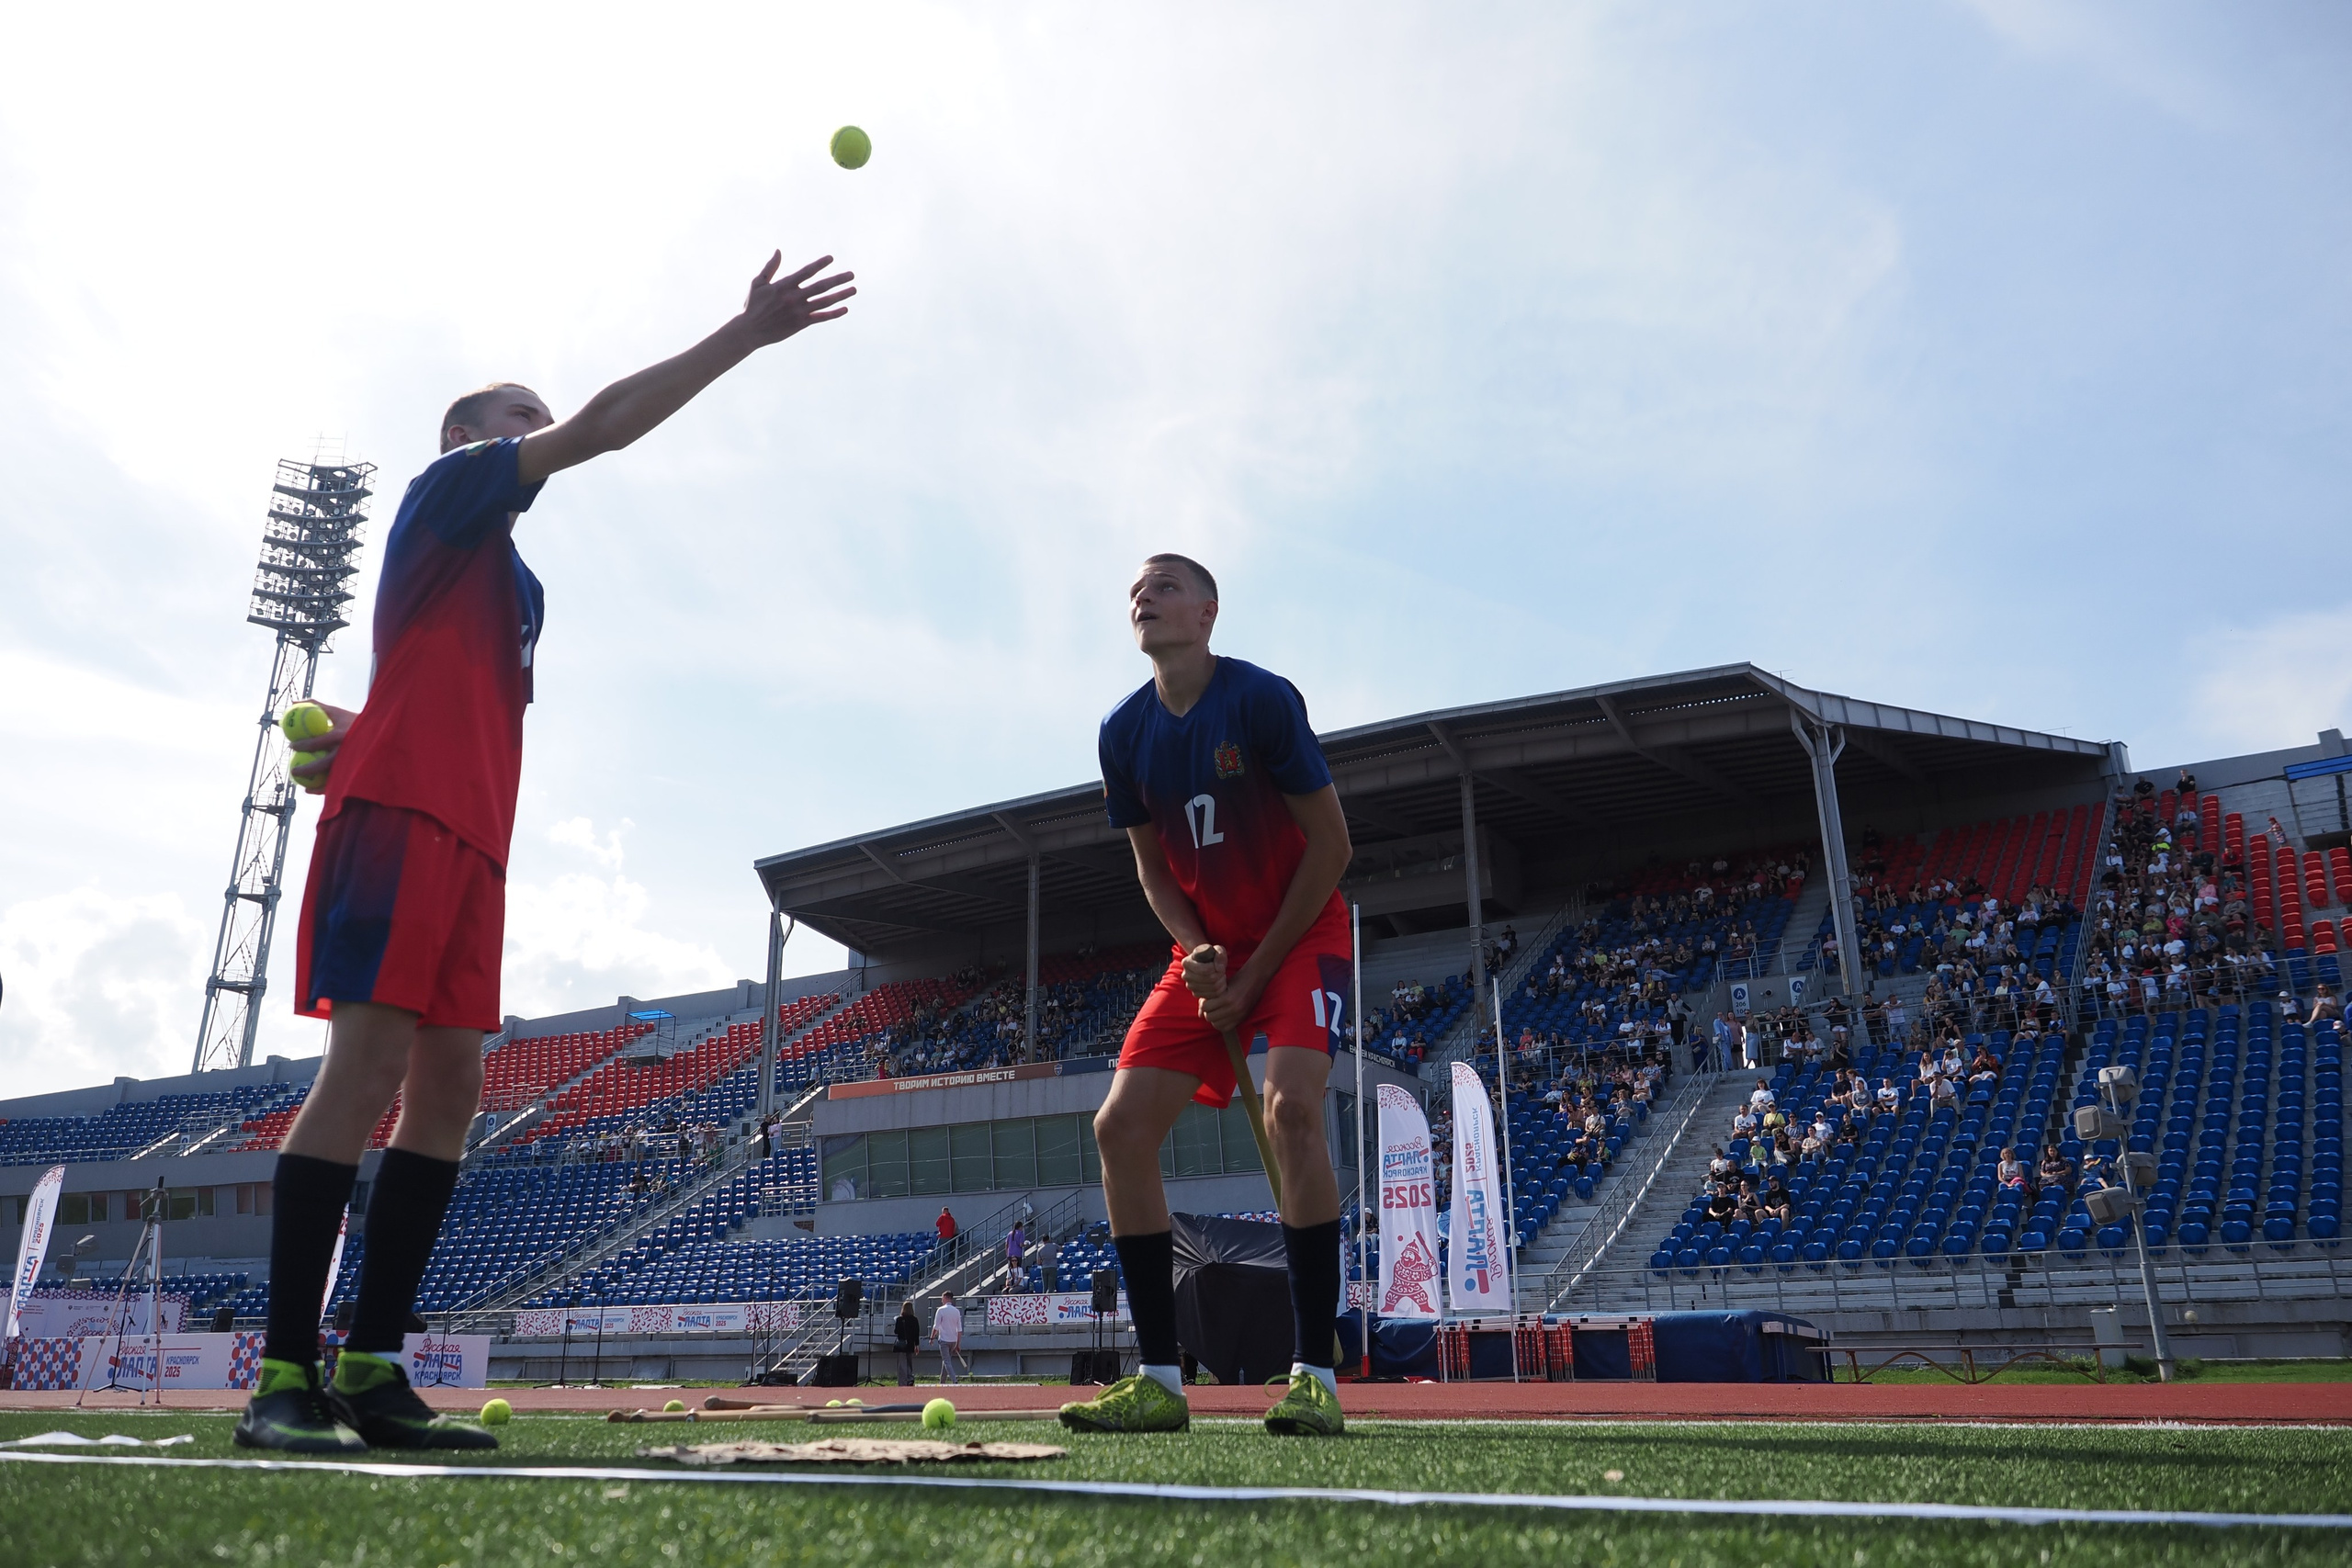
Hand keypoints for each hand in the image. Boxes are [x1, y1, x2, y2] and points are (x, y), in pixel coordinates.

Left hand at [287, 702, 358, 788]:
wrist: (381, 733)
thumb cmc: (354, 721)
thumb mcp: (337, 712)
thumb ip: (316, 706)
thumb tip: (294, 703)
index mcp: (341, 735)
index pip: (318, 742)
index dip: (303, 745)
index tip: (291, 747)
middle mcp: (346, 750)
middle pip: (324, 764)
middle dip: (307, 769)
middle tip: (293, 769)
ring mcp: (352, 762)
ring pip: (332, 778)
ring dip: (316, 784)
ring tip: (302, 785)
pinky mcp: (356, 771)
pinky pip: (339, 783)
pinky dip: (325, 789)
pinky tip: (312, 790)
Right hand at [734, 252, 855, 347]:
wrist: (749, 331)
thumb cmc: (752, 305)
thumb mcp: (758, 283)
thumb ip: (770, 267)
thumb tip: (778, 251)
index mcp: (784, 285)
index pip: (806, 272)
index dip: (819, 264)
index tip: (831, 258)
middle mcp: (794, 298)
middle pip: (821, 286)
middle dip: (838, 280)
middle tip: (852, 275)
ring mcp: (799, 312)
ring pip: (824, 302)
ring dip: (841, 295)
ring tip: (854, 289)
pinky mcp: (801, 324)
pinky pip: (821, 318)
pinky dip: (834, 314)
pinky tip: (845, 308)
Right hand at [1180, 944, 1227, 1001]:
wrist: (1207, 965)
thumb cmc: (1212, 956)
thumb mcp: (1217, 950)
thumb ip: (1220, 953)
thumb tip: (1218, 967)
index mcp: (1187, 962)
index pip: (1205, 970)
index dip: (1216, 968)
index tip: (1220, 965)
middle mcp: (1186, 975)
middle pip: (1210, 979)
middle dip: (1220, 975)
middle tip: (1222, 971)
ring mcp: (1190, 986)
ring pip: (1213, 988)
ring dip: (1222, 982)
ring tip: (1222, 976)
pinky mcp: (1196, 994)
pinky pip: (1212, 995)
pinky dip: (1220, 990)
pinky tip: (1219, 983)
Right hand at [1197, 958, 1267, 1036]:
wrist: (1257, 975)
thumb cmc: (1246, 988)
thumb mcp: (1237, 1004)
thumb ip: (1221, 1012)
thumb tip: (1200, 1016)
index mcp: (1240, 1019)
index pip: (1219, 1027)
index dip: (1214, 1018)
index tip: (1213, 1008)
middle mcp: (1236, 1016)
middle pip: (1212, 1020)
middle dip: (1207, 1011)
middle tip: (1209, 1000)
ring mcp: (1232, 1008)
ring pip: (1207, 1012)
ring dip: (1205, 1004)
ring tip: (1209, 996)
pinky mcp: (1228, 998)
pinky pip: (1208, 1004)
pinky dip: (1206, 998)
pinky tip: (1210, 991)